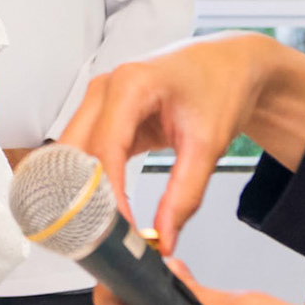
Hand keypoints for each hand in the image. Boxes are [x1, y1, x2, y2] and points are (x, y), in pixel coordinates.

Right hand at [59, 33, 304, 252]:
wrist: (230, 65)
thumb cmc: (221, 87)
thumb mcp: (209, 145)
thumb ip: (185, 195)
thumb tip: (163, 237)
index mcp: (131, 84)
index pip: (105, 150)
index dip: (106, 196)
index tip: (118, 233)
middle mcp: (106, 87)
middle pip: (76, 152)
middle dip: (83, 197)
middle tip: (101, 240)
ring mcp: (101, 100)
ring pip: (73, 155)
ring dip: (82, 192)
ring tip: (102, 230)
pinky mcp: (104, 116)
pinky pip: (86, 154)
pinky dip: (91, 184)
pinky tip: (104, 212)